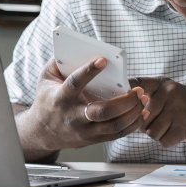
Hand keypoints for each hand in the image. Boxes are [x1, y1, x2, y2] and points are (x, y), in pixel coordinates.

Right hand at [23, 56, 149, 152]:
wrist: (41, 132)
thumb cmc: (47, 99)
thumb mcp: (45, 78)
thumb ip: (58, 61)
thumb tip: (75, 46)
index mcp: (61, 98)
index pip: (75, 84)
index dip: (88, 72)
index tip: (103, 60)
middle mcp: (73, 116)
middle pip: (102, 112)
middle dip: (124, 101)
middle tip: (138, 90)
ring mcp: (84, 131)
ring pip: (113, 126)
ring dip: (133, 113)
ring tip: (144, 99)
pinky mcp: (93, 139)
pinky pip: (117, 134)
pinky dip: (133, 124)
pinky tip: (142, 112)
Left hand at [129, 77, 185, 147]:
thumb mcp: (170, 95)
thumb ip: (149, 99)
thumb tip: (123, 111)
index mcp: (163, 84)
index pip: (136, 84)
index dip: (125, 95)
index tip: (119, 102)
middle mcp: (169, 93)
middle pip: (140, 117)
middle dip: (148, 125)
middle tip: (164, 120)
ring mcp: (177, 109)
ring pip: (151, 132)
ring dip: (160, 134)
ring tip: (173, 126)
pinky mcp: (184, 126)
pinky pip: (163, 141)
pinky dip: (170, 141)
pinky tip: (180, 132)